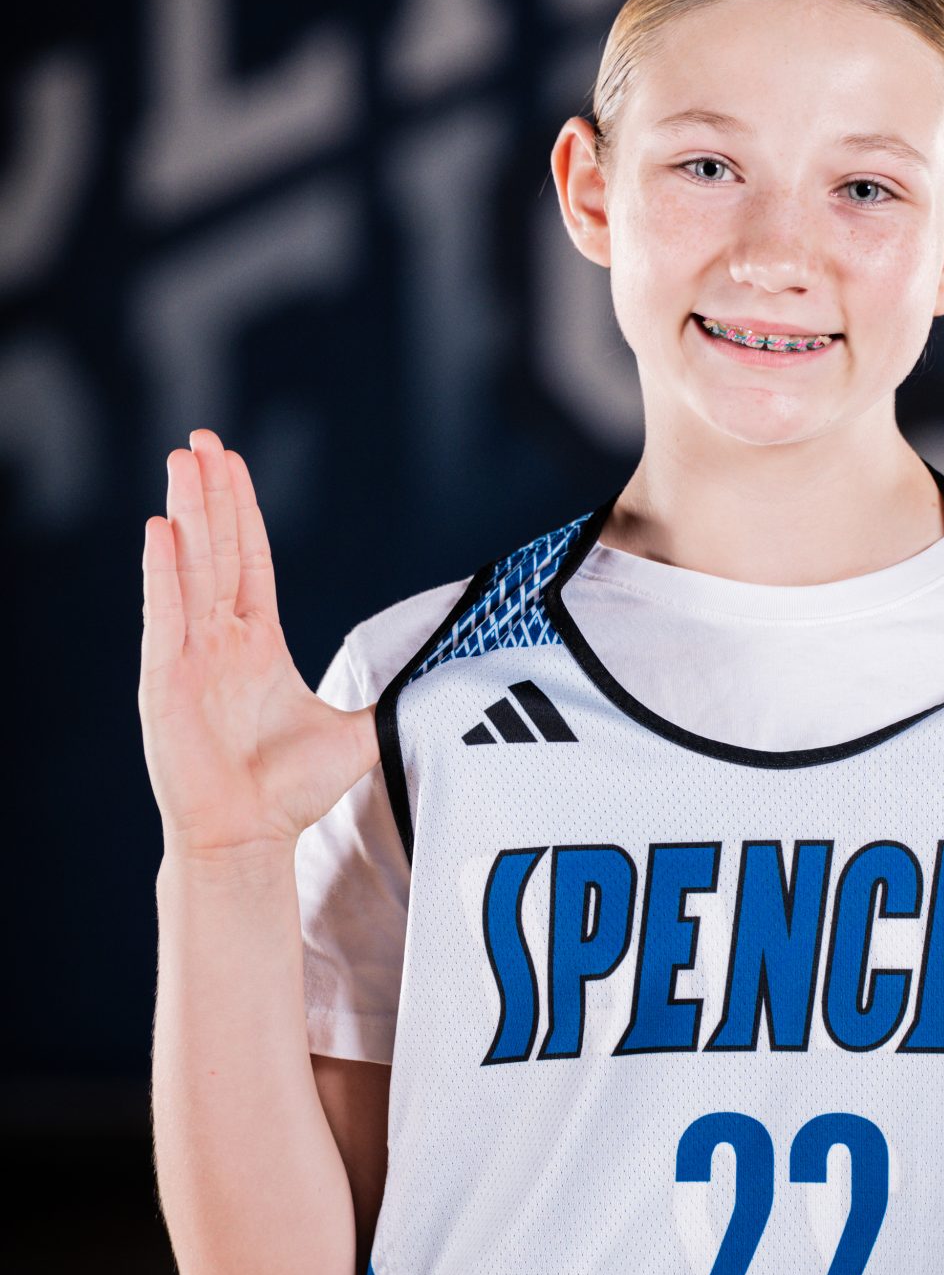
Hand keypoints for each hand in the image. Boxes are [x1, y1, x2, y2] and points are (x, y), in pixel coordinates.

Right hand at [139, 428, 379, 860]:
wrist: (249, 836)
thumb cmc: (291, 791)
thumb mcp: (355, 733)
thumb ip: (394, 700)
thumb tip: (452, 683)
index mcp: (256, 643)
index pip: (249, 561)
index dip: (242, 511)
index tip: (233, 463)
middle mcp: (217, 640)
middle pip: (214, 548)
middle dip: (209, 493)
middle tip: (201, 438)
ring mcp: (187, 656)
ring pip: (188, 568)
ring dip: (185, 513)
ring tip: (181, 460)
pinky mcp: (163, 680)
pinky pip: (163, 615)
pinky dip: (160, 573)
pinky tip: (159, 529)